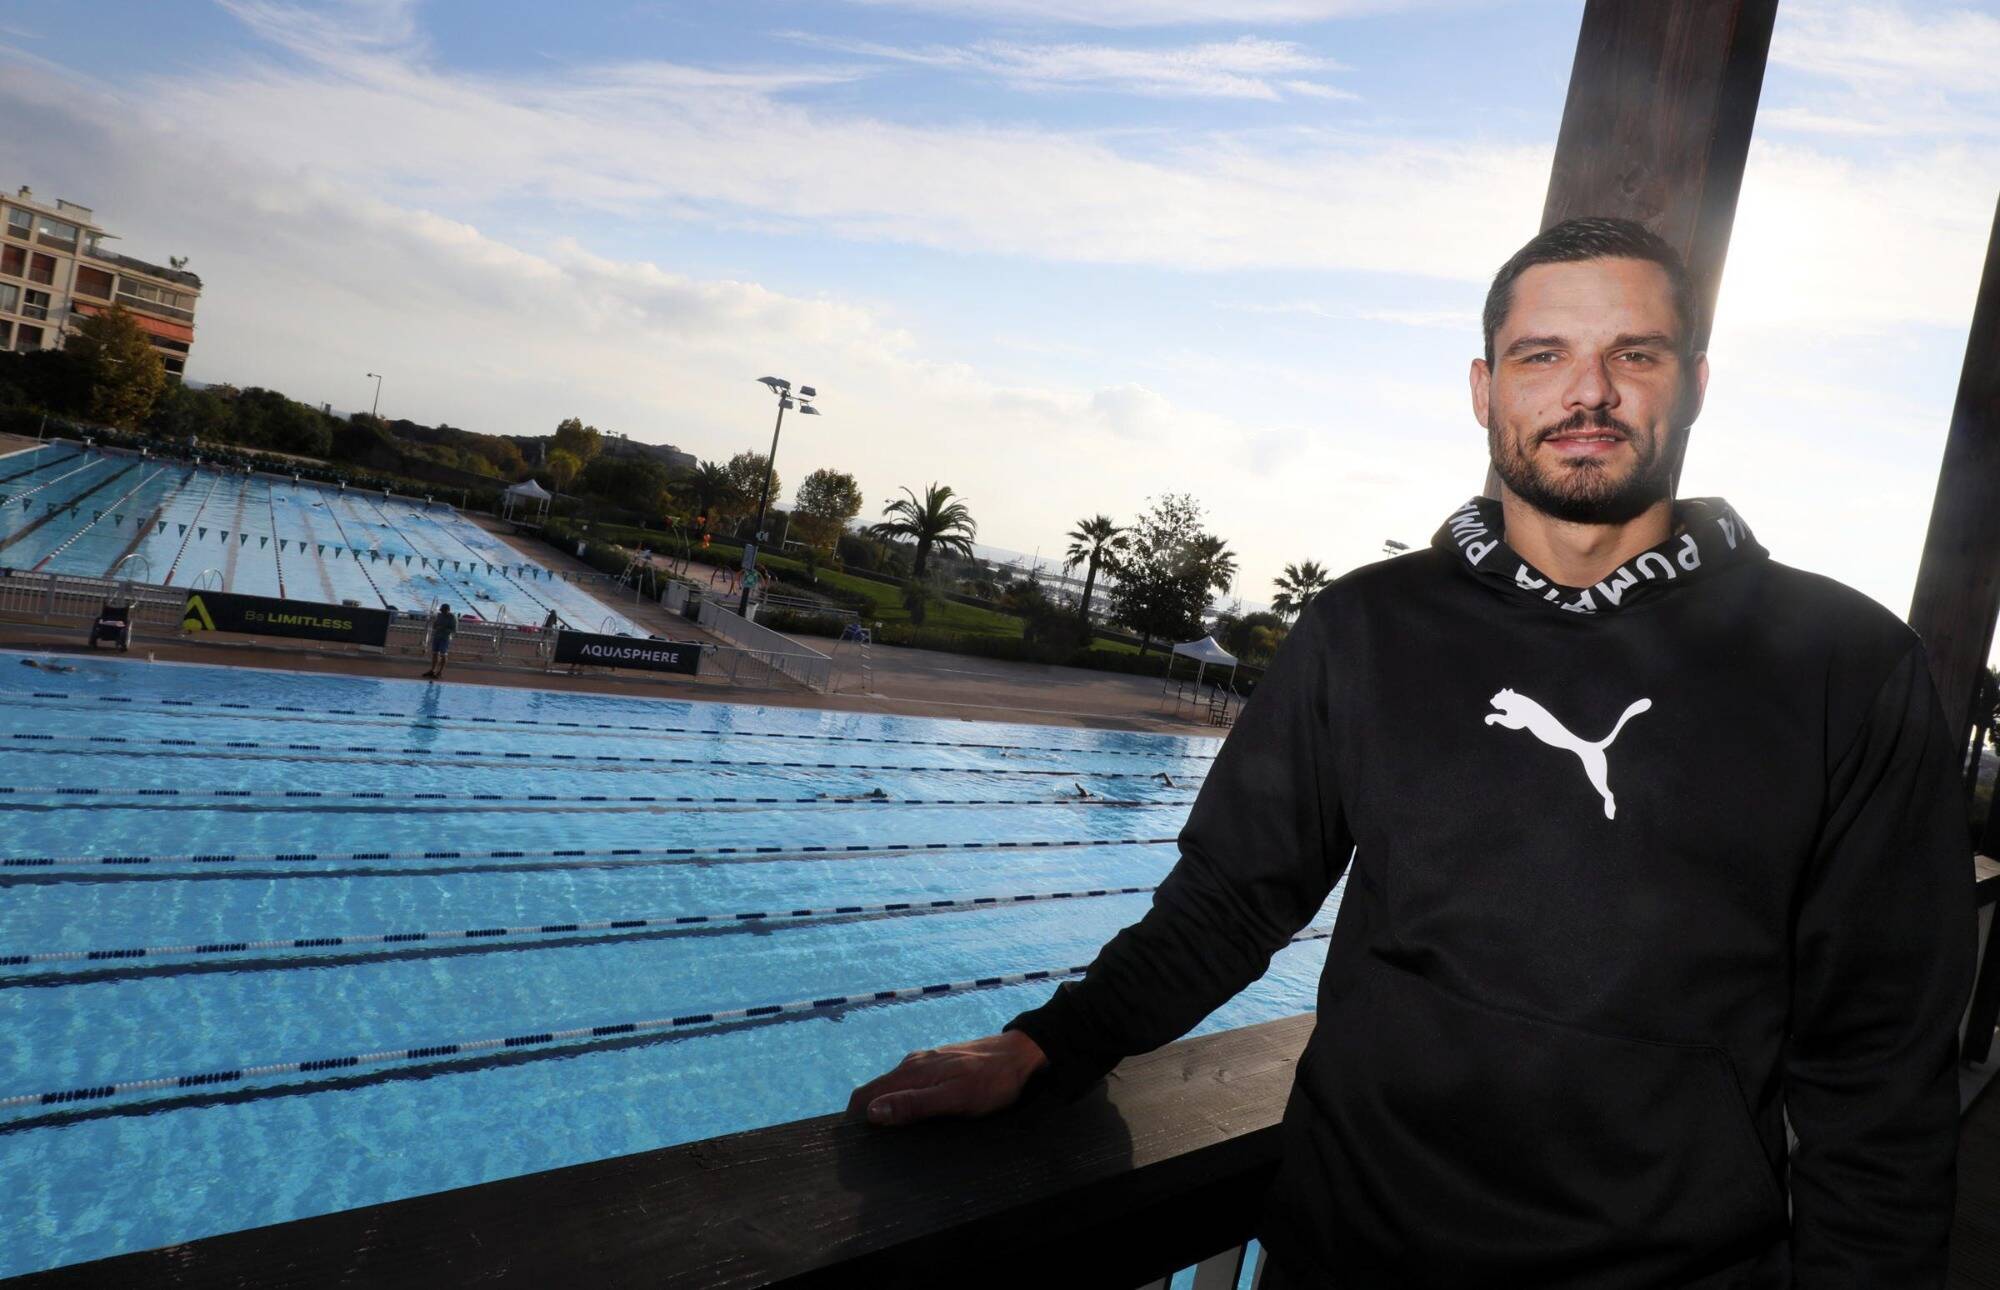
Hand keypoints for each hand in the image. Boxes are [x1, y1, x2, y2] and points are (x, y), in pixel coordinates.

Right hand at [847, 1030, 1048, 1127]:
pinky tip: (913, 1119)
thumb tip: (872, 1113)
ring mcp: (926, 1064)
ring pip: (892, 1089)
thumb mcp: (955, 1098)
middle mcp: (912, 1064)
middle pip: (876, 1093)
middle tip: (871, 1152)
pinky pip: (910, 1086)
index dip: (854, 1120)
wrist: (1022, 1054)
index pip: (865, 1096)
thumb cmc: (992, 1082)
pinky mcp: (940, 1066)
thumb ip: (915, 1104)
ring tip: (889, 1141)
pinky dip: (902, 1102)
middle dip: (867, 1118)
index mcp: (911, 1072)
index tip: (854, 1147)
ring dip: (885, 1111)